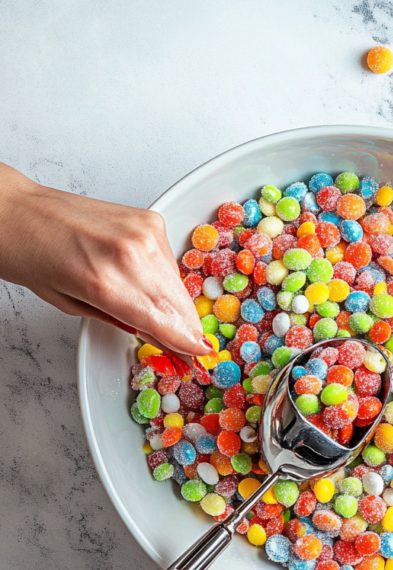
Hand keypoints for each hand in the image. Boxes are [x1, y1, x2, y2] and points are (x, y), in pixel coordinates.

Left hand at [0, 162, 212, 356]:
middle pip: (177, 306)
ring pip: (178, 284)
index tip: (197, 358)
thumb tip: (155, 334)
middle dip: (186, 330)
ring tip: (166, 319)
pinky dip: (166, 278)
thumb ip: (118, 320)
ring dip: (177, 305)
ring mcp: (144, 233)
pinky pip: (170, 261)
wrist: (17, 211)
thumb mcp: (69, 304)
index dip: (184, 345)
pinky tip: (152, 286)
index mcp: (105, 282)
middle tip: (187, 348)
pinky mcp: (149, 220)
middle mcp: (131, 253)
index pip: (164, 323)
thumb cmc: (29, 254)